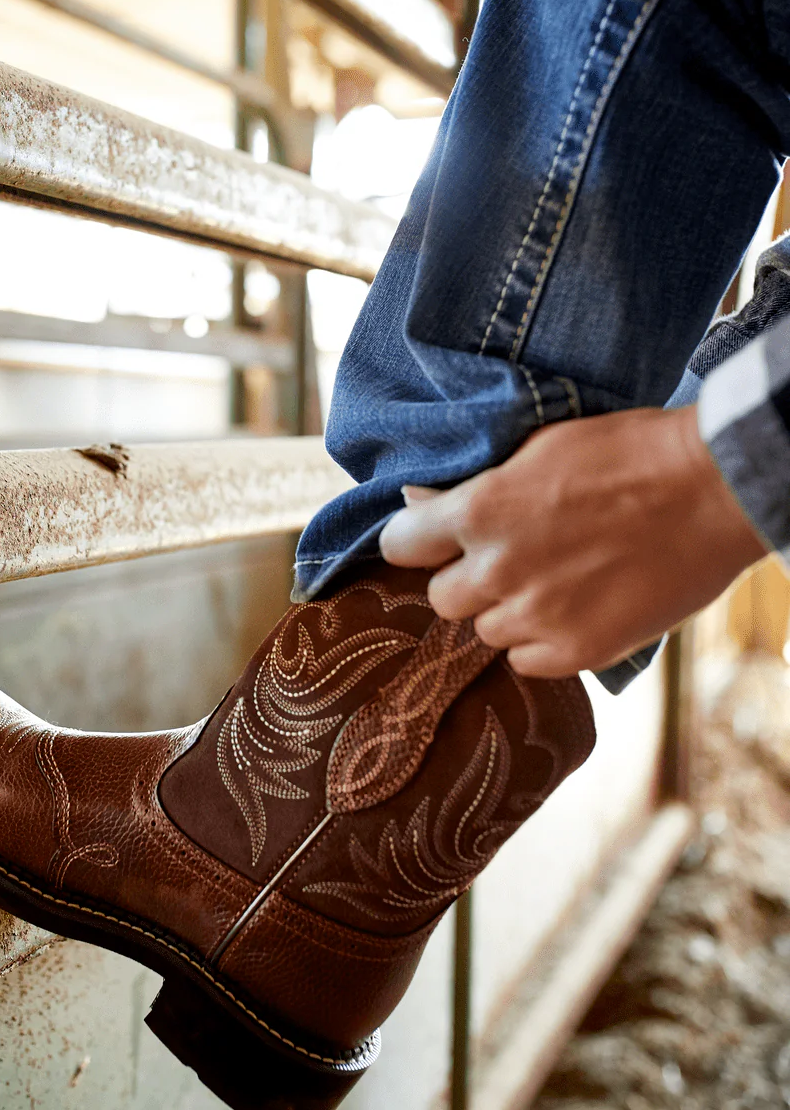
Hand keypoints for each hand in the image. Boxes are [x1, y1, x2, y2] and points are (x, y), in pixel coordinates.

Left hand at [379, 406, 765, 676]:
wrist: (711, 491)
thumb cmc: (630, 455)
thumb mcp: (539, 447)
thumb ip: (474, 484)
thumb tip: (417, 498)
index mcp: (478, 511)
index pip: (399, 544)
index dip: (415, 542)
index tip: (432, 541)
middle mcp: (496, 570)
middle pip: (441, 598)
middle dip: (467, 580)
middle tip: (508, 561)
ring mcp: (535, 617)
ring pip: (485, 632)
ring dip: (508, 612)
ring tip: (555, 582)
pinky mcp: (576, 651)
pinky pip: (526, 662)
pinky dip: (542, 644)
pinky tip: (574, 611)